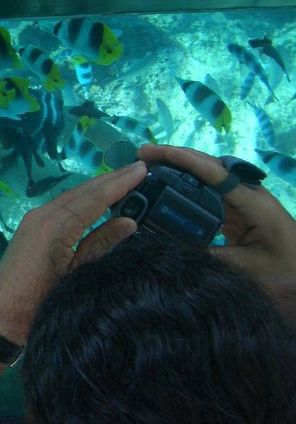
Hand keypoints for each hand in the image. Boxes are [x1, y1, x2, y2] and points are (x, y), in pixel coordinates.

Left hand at [0, 161, 146, 342]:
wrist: (3, 316)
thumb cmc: (41, 301)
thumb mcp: (77, 274)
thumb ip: (101, 244)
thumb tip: (129, 221)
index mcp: (56, 225)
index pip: (95, 198)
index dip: (120, 183)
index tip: (142, 169)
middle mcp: (43, 215)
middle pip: (83, 192)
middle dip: (111, 179)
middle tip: (139, 168)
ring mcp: (34, 219)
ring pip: (71, 197)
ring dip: (97, 187)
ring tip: (124, 178)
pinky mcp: (30, 227)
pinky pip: (61, 206)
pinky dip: (82, 199)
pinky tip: (96, 199)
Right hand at [137, 144, 295, 283]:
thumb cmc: (286, 270)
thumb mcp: (248, 268)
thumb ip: (211, 257)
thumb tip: (171, 249)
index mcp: (255, 203)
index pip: (215, 173)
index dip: (184, 160)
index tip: (154, 154)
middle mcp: (248, 194)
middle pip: (209, 166)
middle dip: (176, 156)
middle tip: (143, 154)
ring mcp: (243, 200)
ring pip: (207, 175)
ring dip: (179, 167)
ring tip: (149, 164)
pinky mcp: (238, 210)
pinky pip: (209, 191)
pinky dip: (186, 184)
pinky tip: (167, 185)